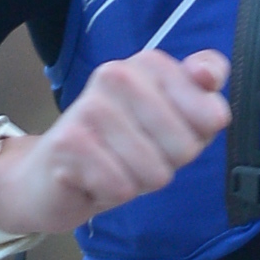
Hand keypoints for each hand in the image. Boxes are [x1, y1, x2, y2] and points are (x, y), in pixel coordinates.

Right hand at [0, 49, 231, 253]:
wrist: (46, 177)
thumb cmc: (116, 149)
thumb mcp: (170, 121)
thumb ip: (202, 93)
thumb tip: (208, 75)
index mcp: (149, 64)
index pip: (213, 113)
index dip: (196, 139)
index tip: (165, 135)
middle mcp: (118, 74)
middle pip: (186, 148)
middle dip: (164, 166)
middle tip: (133, 157)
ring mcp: (91, 106)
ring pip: (154, 172)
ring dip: (135, 183)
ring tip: (112, 167)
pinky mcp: (70, 142)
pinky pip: (122, 187)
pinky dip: (110, 194)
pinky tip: (91, 180)